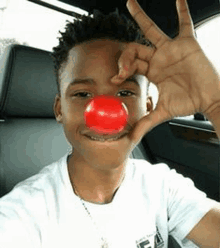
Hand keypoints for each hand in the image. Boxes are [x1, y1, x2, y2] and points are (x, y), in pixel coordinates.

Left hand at [111, 0, 219, 145]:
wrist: (208, 99)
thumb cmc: (187, 103)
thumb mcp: (162, 112)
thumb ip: (145, 122)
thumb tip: (131, 139)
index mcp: (152, 72)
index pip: (131, 65)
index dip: (122, 70)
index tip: (117, 78)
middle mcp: (158, 59)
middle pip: (136, 49)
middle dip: (125, 56)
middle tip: (122, 67)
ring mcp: (171, 49)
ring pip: (152, 30)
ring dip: (141, 16)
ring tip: (130, 2)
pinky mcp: (187, 43)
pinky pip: (184, 23)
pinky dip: (182, 10)